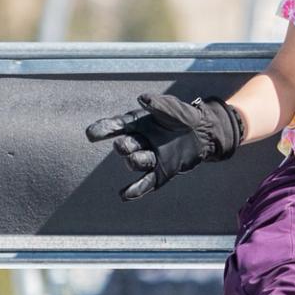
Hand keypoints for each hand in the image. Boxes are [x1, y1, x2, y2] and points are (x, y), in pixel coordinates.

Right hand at [86, 93, 244, 200]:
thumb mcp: (172, 108)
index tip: (91, 134)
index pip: (117, 126)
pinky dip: (137, 189)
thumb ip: (158, 105)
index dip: (104, 129)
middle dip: (124, 146)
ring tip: (132, 159)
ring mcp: (150, 157)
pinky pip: (148, 182)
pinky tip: (125, 196)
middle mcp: (139, 142)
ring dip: (133, 162)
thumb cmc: (182, 117)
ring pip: (137, 162)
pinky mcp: (162, 172)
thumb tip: (142, 99)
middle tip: (122, 145)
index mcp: (137, 123)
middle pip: (126, 146)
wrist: (203, 132)